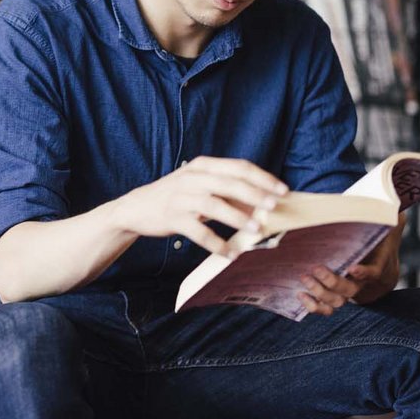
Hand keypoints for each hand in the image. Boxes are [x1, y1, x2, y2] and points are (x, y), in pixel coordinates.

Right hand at [112, 156, 287, 258]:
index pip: (239, 167)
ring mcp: (181, 197)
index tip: (283, 190)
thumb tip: (263, 202)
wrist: (136, 208)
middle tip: (274, 207)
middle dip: (255, 195)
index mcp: (203, 165)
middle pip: (229, 183)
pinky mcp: (172, 218)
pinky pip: (198, 232)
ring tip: (256, 229)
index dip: (263, 178)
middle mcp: (192, 178)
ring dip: (238, 217)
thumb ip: (227, 191)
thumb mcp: (200, 186)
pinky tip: (230, 253)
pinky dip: (216, 243)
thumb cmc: (176, 196)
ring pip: (214, 205)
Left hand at [297, 212, 404, 315]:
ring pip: (339, 302)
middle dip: (333, 282)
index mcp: (377, 264)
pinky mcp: (337, 295)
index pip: (374, 272)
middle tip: (316, 268)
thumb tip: (392, 203)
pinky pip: (328, 308)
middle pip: (351, 290)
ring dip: (321, 293)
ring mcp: (350, 291)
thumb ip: (384, 214)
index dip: (364, 273)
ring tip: (305, 278)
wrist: (377, 257)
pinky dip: (314, 306)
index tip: (352, 268)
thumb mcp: (382, 222)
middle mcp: (364, 282)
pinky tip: (301, 295)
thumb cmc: (375, 234)